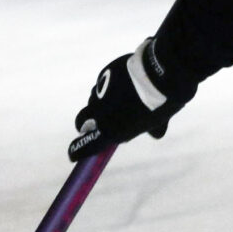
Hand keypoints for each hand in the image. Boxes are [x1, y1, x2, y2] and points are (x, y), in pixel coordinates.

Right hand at [69, 37, 196, 160]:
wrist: (158, 75)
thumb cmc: (159, 105)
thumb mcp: (156, 123)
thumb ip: (151, 129)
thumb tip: (156, 133)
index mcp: (110, 131)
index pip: (84, 146)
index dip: (76, 152)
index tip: (72, 156)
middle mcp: (99, 113)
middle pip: (81, 120)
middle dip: (82, 124)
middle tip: (88, 124)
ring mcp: (99, 93)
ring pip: (93, 100)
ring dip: (99, 103)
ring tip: (117, 99)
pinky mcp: (104, 75)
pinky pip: (102, 84)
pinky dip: (108, 86)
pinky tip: (123, 83)